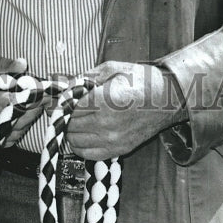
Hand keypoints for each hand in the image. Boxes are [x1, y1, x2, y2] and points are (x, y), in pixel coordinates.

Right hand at [0, 49, 44, 147]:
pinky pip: (5, 138)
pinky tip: (17, 114)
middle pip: (17, 119)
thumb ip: (1, 63)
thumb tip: (22, 65)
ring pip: (14, 131)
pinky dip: (15, 127)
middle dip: (33, 106)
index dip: (33, 96)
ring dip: (27, 118)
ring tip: (32, 103)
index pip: (14, 103)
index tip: (45, 89)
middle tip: (44, 96)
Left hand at [67, 61, 185, 160]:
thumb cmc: (140, 80)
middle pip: (69, 124)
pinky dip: (79, 144)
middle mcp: (107, 124)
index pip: (69, 107)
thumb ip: (84, 78)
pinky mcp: (119, 150)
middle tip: (62, 106)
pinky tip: (82, 132)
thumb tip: (62, 84)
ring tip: (73, 118)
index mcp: (104, 101)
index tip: (55, 98)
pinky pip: (87, 153)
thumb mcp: (111, 69)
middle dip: (63, 114)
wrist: (167, 99)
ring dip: (69, 129)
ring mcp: (113, 140)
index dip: (59, 102)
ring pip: (74, 140)